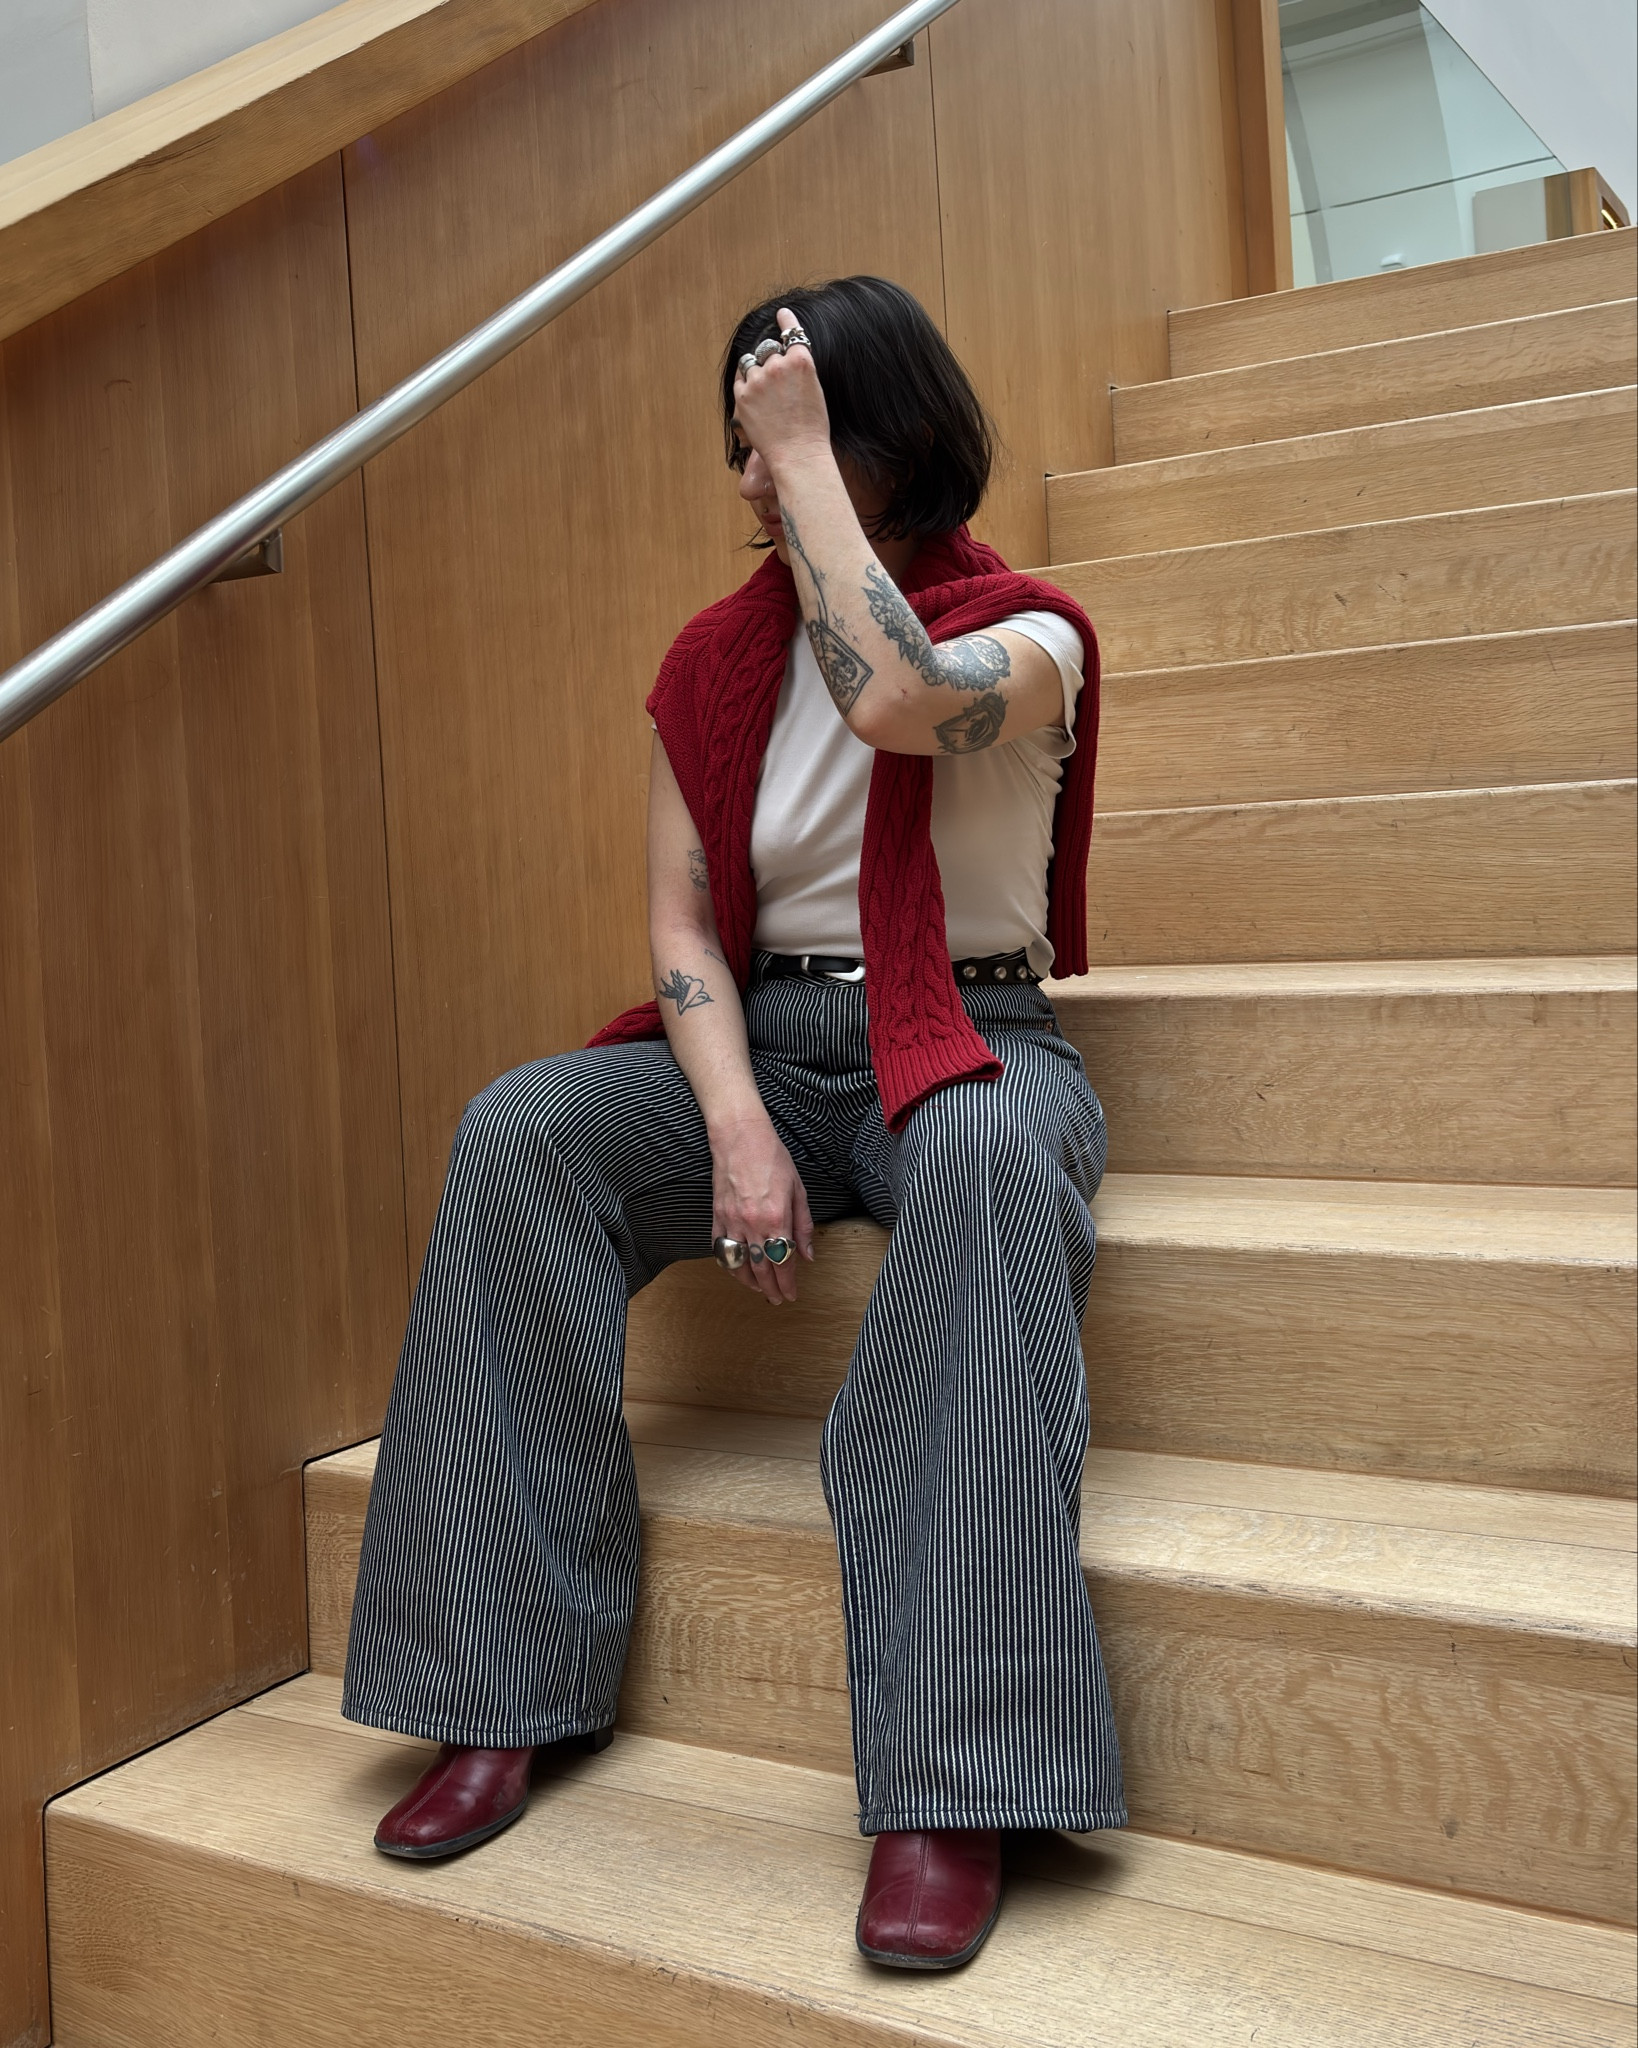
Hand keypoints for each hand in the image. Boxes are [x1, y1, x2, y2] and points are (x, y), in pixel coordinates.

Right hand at [711, 1111, 815, 1304]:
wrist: (740, 1137)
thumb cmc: (772, 1158)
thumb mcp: (798, 1190)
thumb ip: (803, 1225)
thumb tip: (807, 1255)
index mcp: (776, 1218)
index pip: (783, 1262)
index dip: (787, 1284)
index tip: (791, 1295)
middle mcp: (752, 1224)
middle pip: (761, 1269)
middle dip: (770, 1289)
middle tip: (777, 1299)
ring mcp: (731, 1221)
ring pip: (738, 1264)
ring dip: (749, 1282)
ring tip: (759, 1289)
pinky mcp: (717, 1215)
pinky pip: (720, 1248)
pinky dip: (729, 1264)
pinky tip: (737, 1269)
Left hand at [732, 308, 830, 477]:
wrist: (798, 454)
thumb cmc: (811, 429)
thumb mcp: (814, 390)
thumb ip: (798, 370)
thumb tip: (783, 362)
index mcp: (801, 361)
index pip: (791, 332)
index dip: (786, 321)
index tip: (782, 314)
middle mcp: (778, 365)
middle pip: (768, 349)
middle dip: (770, 359)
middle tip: (774, 379)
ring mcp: (758, 380)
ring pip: (751, 363)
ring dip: (756, 371)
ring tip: (764, 393)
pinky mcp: (742, 396)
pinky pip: (740, 379)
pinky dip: (745, 383)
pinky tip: (752, 395)